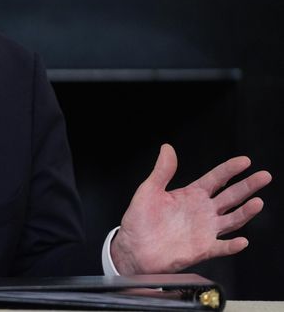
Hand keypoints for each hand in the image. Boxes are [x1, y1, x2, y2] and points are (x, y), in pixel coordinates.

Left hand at [111, 143, 271, 274]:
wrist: (133, 247)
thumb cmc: (139, 220)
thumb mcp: (148, 190)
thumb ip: (162, 171)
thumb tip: (167, 148)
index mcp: (191, 195)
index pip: (216, 178)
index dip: (230, 169)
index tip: (245, 161)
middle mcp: (203, 211)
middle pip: (231, 196)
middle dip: (248, 186)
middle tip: (264, 176)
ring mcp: (205, 230)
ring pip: (232, 219)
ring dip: (246, 212)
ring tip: (257, 202)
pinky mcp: (202, 249)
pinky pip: (222, 247)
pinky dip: (232, 245)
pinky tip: (242, 241)